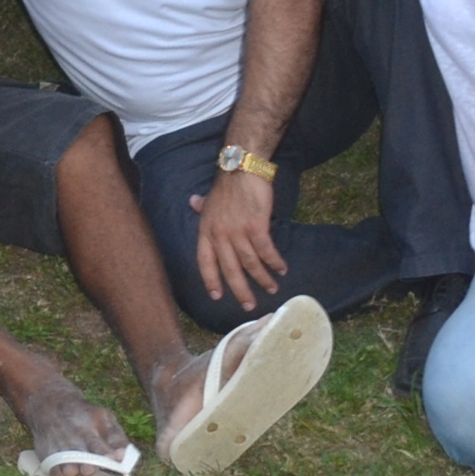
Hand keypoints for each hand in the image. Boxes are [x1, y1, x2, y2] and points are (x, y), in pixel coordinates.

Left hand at [188, 166, 284, 311]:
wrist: (242, 169)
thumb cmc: (227, 184)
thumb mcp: (210, 198)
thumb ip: (202, 206)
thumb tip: (193, 202)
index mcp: (206, 230)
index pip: (205, 261)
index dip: (210, 279)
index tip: (216, 296)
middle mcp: (220, 235)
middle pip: (229, 269)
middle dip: (240, 290)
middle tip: (249, 306)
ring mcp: (238, 232)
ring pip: (250, 263)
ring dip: (262, 279)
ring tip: (271, 289)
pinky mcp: (256, 227)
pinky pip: (266, 251)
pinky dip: (274, 262)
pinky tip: (281, 269)